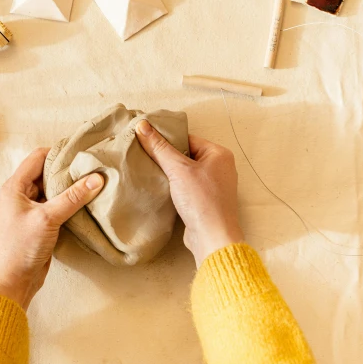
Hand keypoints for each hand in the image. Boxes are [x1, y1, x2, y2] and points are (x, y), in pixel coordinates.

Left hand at [0, 148, 104, 309]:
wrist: (12, 280)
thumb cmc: (21, 247)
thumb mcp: (48, 218)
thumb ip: (72, 197)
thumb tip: (97, 178)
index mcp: (15, 186)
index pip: (38, 157)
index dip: (59, 151)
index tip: (81, 151)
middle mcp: (22, 194)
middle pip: (47, 172)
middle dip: (68, 169)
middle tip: (92, 165)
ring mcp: (32, 209)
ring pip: (54, 189)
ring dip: (70, 187)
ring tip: (94, 181)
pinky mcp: (41, 223)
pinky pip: (57, 205)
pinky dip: (70, 202)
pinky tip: (88, 201)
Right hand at [135, 121, 243, 266]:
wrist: (212, 237)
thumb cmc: (201, 200)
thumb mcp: (178, 169)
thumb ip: (159, 148)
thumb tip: (142, 126)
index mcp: (219, 154)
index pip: (187, 138)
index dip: (167, 140)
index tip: (147, 142)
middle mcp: (220, 167)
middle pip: (186, 154)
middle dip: (167, 157)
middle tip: (145, 156)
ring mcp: (214, 185)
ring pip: (185, 172)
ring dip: (169, 173)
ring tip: (150, 171)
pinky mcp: (205, 200)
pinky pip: (187, 187)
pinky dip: (174, 186)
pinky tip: (160, 187)